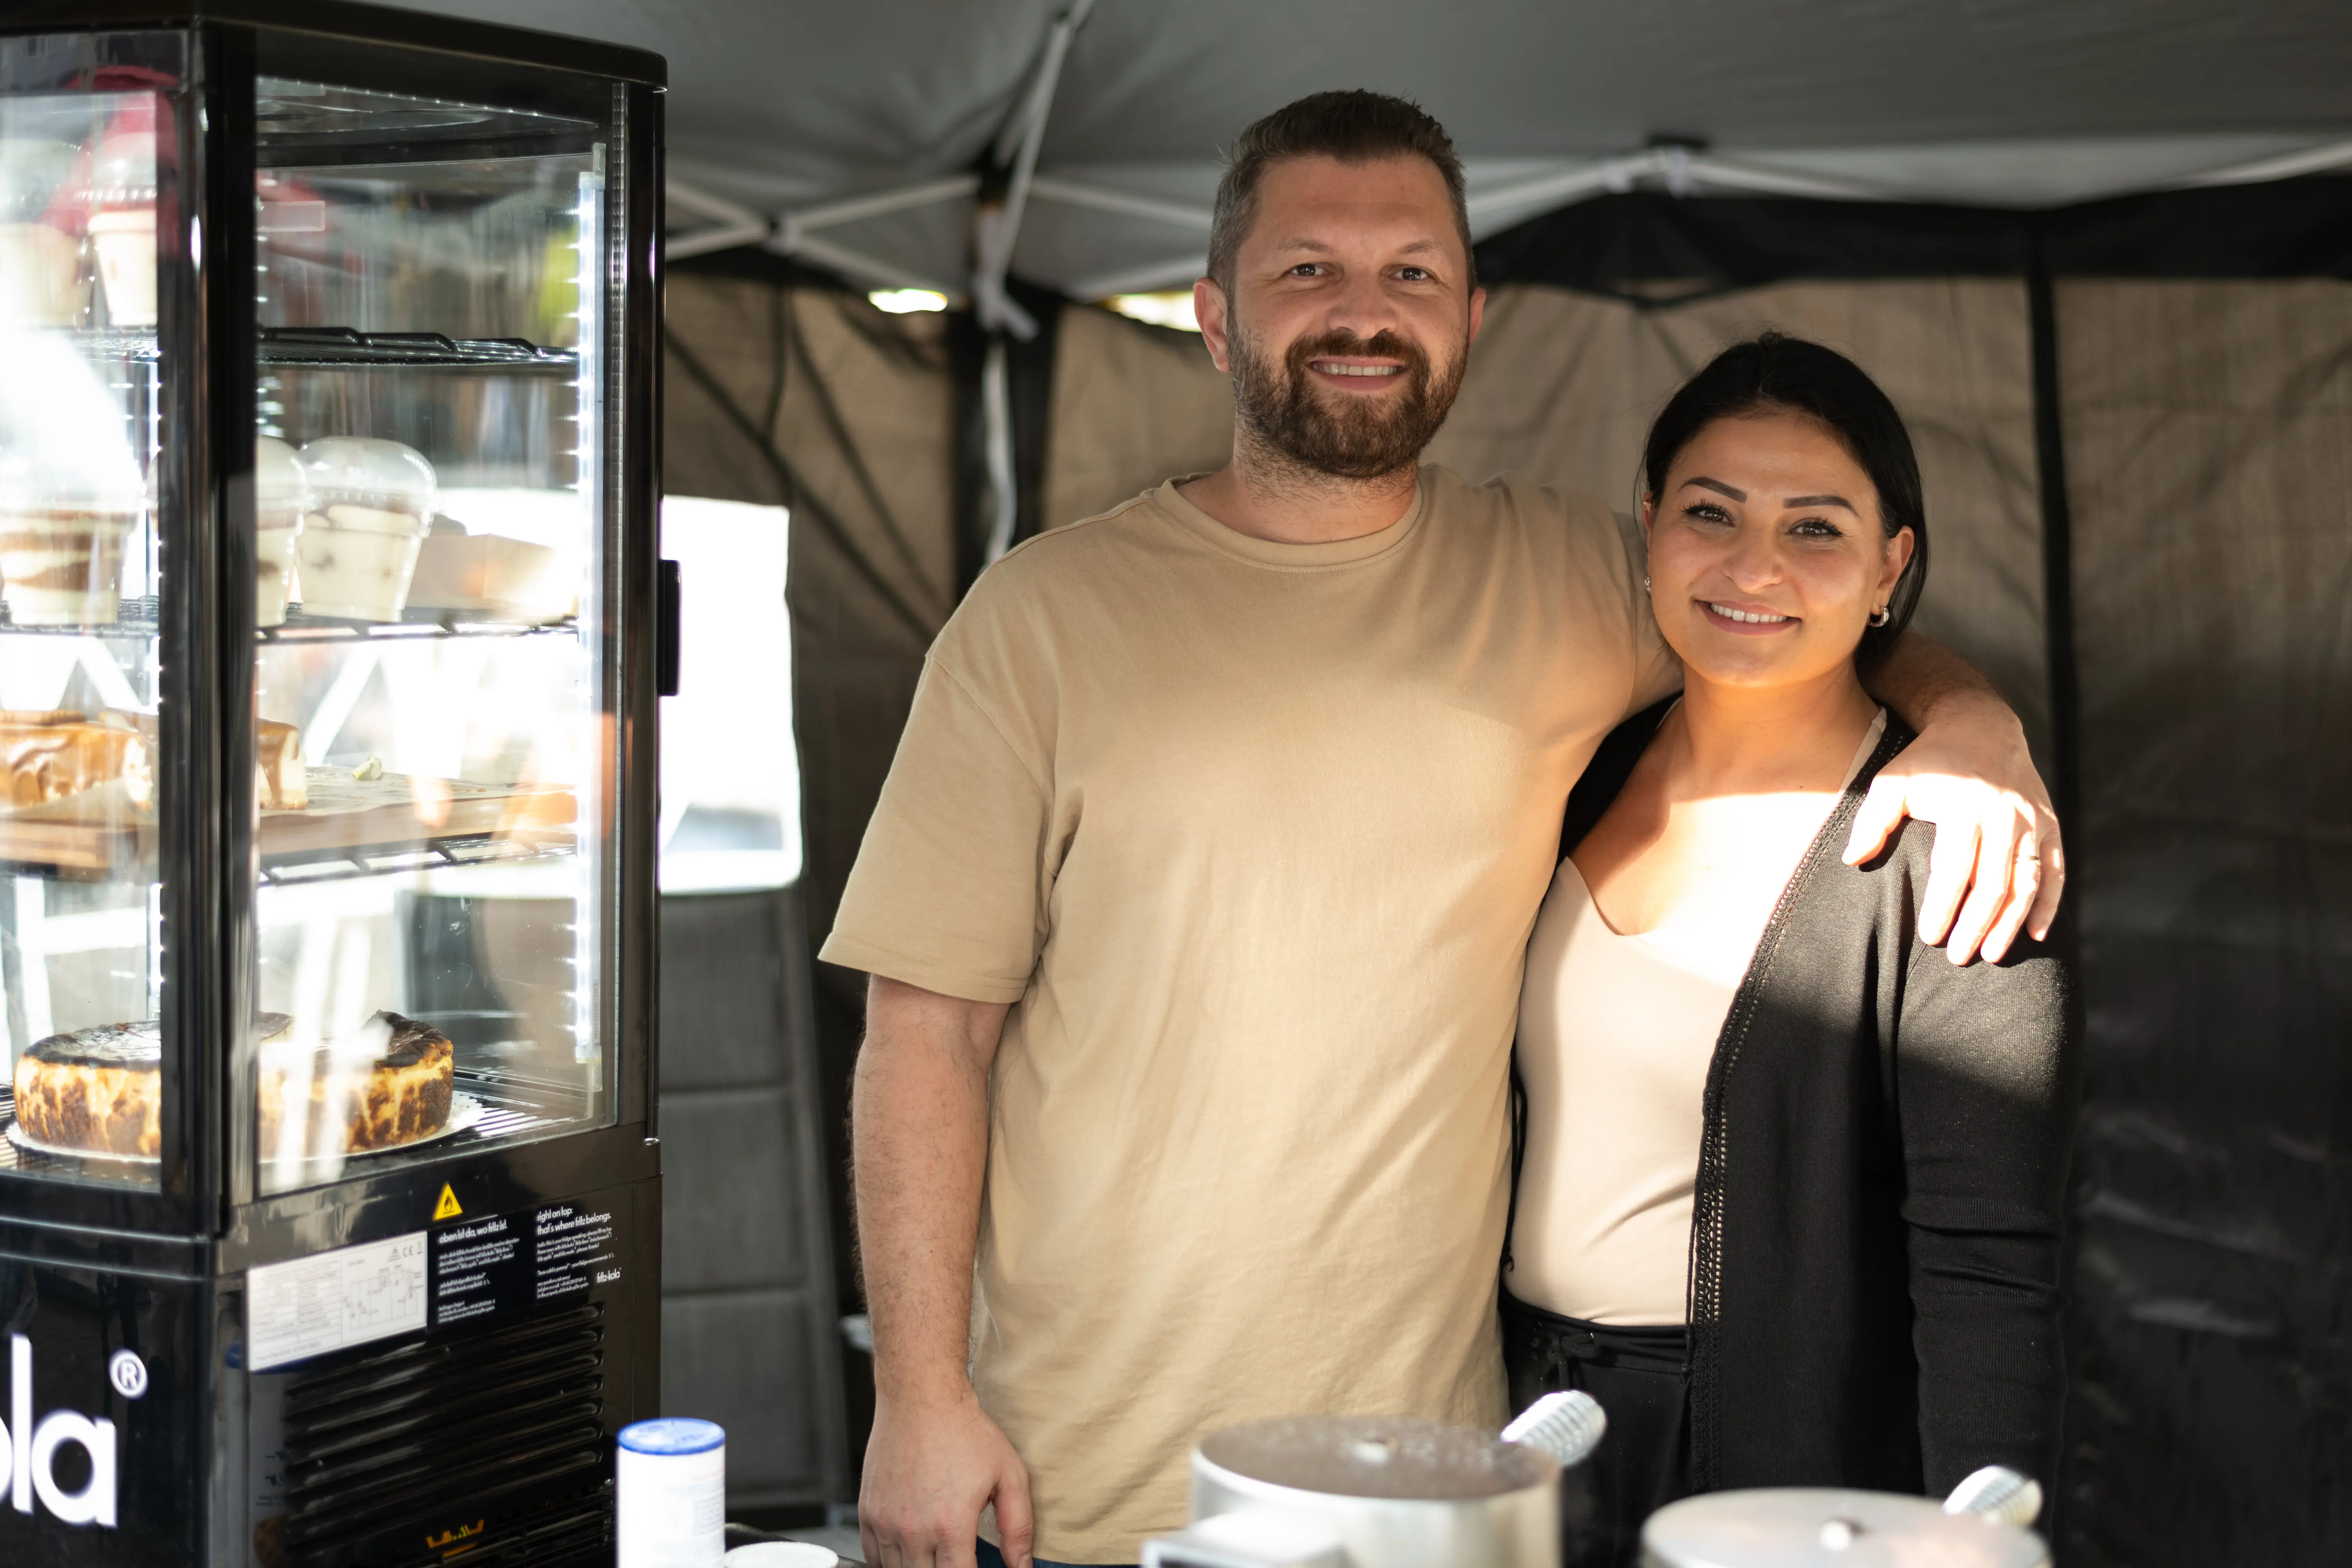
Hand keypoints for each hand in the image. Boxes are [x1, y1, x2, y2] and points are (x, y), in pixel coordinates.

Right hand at [860, 1388, 1034, 1567]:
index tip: (975, 1567)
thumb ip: (1018, 1527)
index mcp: (949, 1525)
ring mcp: (885, 1522)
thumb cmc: (964, 1430)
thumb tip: (1022, 1566)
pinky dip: (891, 1561)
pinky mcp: (867, 1512)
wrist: (921, 1396)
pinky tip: (910, 1549)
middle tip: (957, 1555)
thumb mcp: (1009, 1475)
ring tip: (937, 1553)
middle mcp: (912, 1529)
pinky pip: (872, 1556)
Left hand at [1842, 711, 2063, 964]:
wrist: (1980, 727)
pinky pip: (2055, 869)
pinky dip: (2048, 903)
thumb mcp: (1892, 781)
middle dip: (1975, 925)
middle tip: (1958, 957)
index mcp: (1965, 809)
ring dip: (2011, 922)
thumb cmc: (1928, 762)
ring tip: (1992, 954)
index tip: (1929, 937)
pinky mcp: (2049, 824)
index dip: (1943, 907)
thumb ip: (1872, 821)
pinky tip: (2036, 933)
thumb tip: (1852, 860)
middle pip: (1992, 883)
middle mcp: (2004, 816)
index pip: (1953, 870)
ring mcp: (2031, 821)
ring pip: (2026, 882)